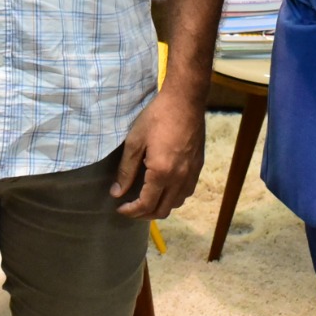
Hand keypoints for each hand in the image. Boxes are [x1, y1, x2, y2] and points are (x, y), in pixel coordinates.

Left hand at [111, 90, 204, 219]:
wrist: (186, 100)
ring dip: (160, 206)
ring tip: (146, 199)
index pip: (146, 205)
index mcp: (162, 173)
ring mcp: (191, 174)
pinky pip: (186, 192)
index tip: (119, 208)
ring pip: (176, 204)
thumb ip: (126, 170)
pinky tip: (164, 187)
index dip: (131, 211)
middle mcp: (179, 179)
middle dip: (144, 214)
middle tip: (130, 208)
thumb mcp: (135, 141)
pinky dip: (174, 197)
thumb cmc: (157, 117)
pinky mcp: (198, 166)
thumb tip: (117, 192)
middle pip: (162, 210)